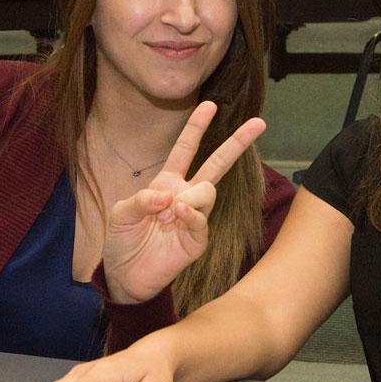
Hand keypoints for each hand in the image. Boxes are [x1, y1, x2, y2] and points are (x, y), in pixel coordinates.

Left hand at [103, 101, 266, 303]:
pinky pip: (201, 220)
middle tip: (259, 123)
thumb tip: (169, 196)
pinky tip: (177, 214)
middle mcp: (185, 195)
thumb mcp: (121, 214)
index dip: (196, 127)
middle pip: (216, 164)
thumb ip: (141, 200)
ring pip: (208, 192)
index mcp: (167, 183)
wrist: (125, 276)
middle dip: (237, 143)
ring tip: (169, 213)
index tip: (210, 105)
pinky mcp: (197, 240)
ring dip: (190, 196)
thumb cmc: (122, 241)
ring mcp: (194, 217)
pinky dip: (191, 214)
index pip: (186, 149)